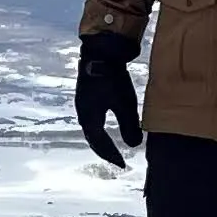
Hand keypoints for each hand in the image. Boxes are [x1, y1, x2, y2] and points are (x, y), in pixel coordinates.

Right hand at [75, 33, 142, 167]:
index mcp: (90, 118)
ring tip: (110, 146)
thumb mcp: (124, 103)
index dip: (111, 154)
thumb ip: (129, 126)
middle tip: (116, 159)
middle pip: (92, 138)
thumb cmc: (112, 79)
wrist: (100, 52)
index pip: (100, 143)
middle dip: (104, 150)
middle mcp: (83, 113)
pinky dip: (99, 127)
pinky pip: (91, 118)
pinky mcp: (85, 95)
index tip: (122, 164)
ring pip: (91, 128)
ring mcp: (82, 103)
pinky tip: (105, 123)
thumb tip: (134, 145)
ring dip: (100, 139)